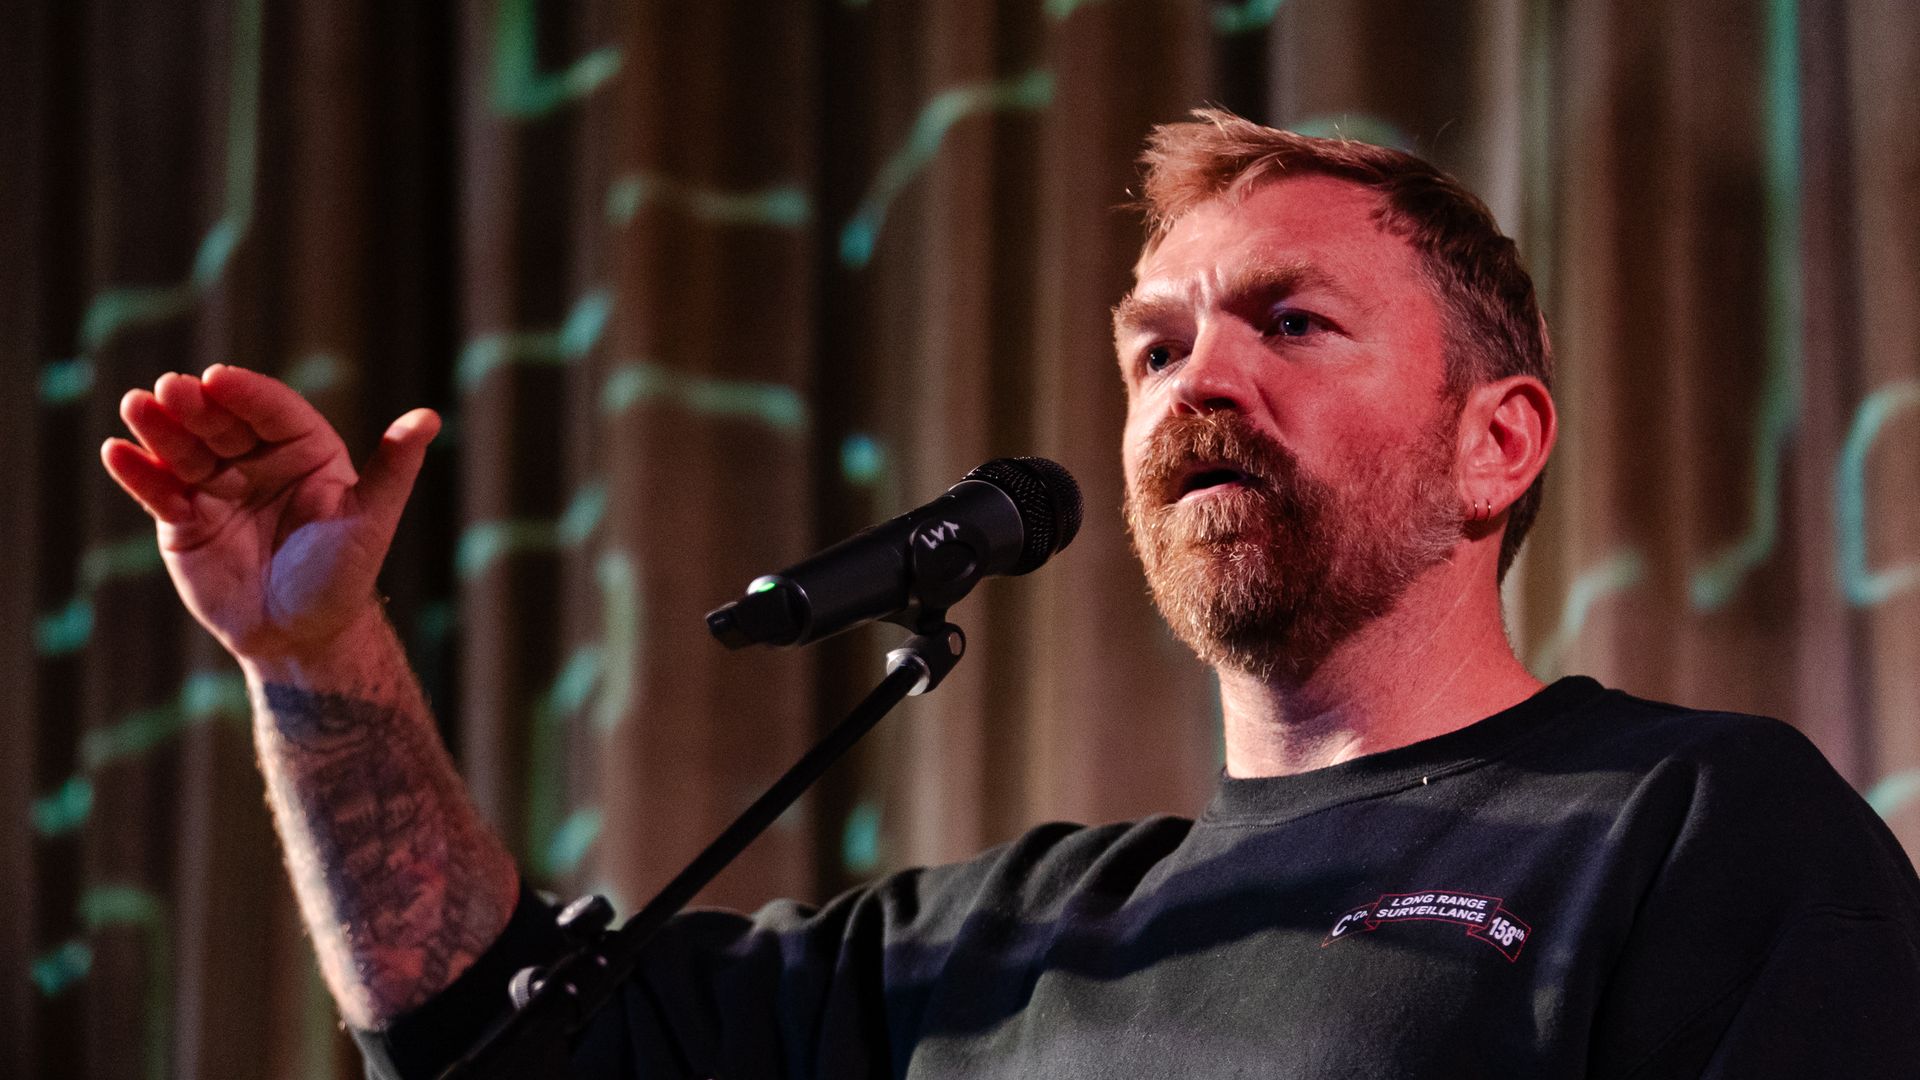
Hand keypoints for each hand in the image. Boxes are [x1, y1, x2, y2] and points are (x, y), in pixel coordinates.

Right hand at [101, 365, 438, 665]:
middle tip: (169, 389)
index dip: (244, 393)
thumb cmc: (344, 576)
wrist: (300, 637)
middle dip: (195, 406)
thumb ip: (394, 468)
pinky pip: (158, 490)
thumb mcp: (371, 520)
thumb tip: (430, 417)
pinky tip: (115, 452)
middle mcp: (258, 460)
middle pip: (222, 423)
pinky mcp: (183, 519)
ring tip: (136, 405)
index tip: (217, 378)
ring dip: (158, 428)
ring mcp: (217, 487)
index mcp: (305, 449)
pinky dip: (137, 472)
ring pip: (185, 450)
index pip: (272, 410)